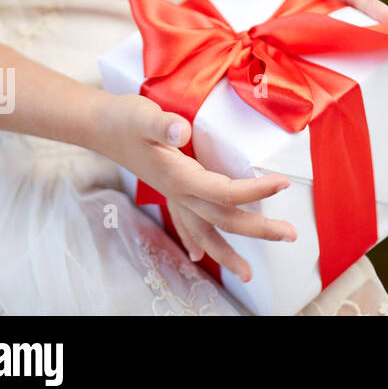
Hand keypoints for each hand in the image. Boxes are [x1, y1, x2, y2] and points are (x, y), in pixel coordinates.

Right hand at [96, 93, 296, 283]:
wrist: (97, 127)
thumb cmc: (123, 119)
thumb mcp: (141, 115)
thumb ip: (161, 125)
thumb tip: (181, 133)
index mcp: (178, 176)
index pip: (224, 191)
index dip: (254, 190)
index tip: (282, 184)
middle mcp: (178, 192)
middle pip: (222, 219)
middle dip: (257, 230)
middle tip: (290, 235)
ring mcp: (173, 195)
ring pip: (204, 231)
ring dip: (226, 253)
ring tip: (246, 274)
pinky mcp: (169, 190)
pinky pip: (186, 224)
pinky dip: (195, 241)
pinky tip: (197, 256)